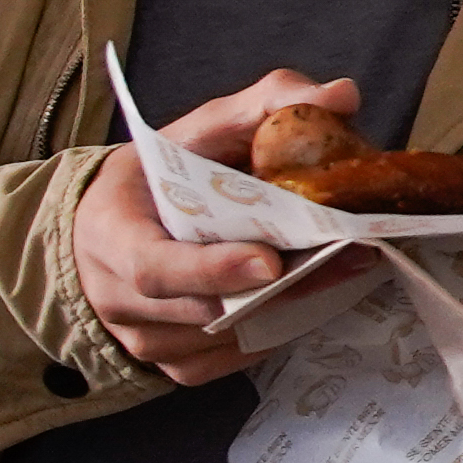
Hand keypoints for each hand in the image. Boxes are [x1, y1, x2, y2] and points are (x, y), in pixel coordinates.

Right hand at [74, 69, 369, 384]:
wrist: (113, 229)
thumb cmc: (160, 178)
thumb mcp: (200, 129)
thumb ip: (266, 105)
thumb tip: (341, 95)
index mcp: (112, 235)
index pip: (154, 267)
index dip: (212, 269)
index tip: (269, 261)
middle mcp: (121, 299)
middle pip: (206, 309)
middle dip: (283, 286)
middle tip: (351, 255)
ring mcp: (149, 341)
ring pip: (228, 340)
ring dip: (292, 309)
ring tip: (347, 268)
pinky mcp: (178, 366)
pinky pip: (236, 360)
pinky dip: (279, 330)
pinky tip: (314, 296)